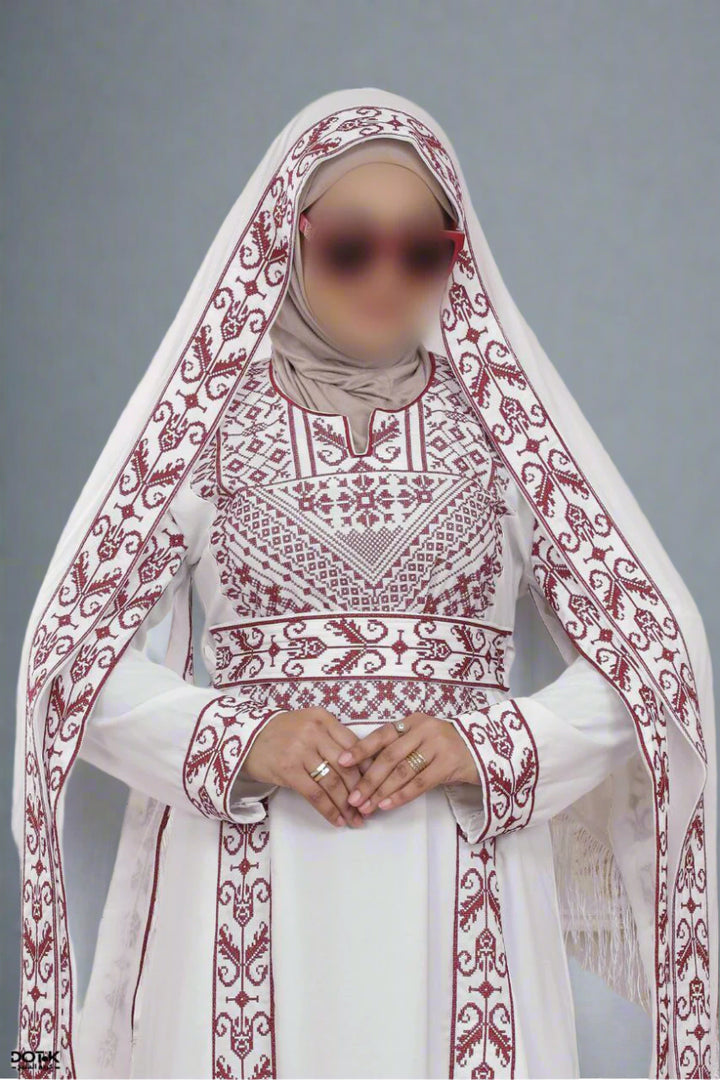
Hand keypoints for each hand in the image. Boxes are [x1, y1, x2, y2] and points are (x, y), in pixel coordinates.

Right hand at [242, 707, 376, 828]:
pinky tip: (337, 820)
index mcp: (323, 719)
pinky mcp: (288, 769)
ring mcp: (300, 750)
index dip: (368, 770)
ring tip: (355, 819)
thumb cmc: (283, 733)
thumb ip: (333, 739)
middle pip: (347, 767)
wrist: (246, 737)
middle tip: (369, 809)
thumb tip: (363, 768)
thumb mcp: (309, 725)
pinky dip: (328, 810)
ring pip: (333, 783)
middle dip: (361, 792)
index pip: (354, 746)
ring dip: (346, 805)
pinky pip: (315, 794)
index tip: (376, 786)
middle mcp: (314, 731)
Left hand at [334, 712, 480, 815]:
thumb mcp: (421, 741)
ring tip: (366, 806)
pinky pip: (420, 783)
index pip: (381, 734)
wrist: (484, 751)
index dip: (360, 748)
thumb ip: (398, 749)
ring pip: (402, 771)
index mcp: (412, 722)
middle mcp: (423, 730)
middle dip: (368, 779)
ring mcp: (437, 746)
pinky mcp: (449, 764)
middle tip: (352, 797)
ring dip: (381, 791)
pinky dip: (401, 795)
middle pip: (389, 756)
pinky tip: (387, 805)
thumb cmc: (444, 748)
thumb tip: (363, 770)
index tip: (340, 762)